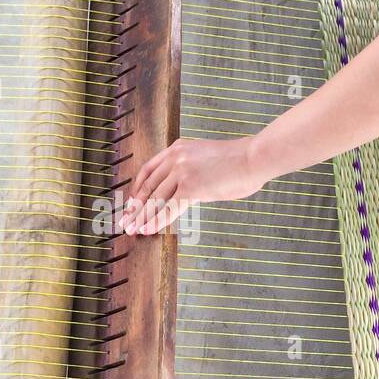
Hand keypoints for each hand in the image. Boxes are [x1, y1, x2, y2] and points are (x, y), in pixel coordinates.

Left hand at [121, 137, 267, 235]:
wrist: (254, 157)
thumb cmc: (238, 162)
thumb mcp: (206, 159)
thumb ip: (191, 170)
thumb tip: (186, 190)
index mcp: (177, 148)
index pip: (148, 170)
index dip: (137, 190)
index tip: (131, 204)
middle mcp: (175, 158)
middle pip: (147, 186)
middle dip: (134, 207)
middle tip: (124, 221)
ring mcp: (182, 172)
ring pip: (155, 200)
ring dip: (141, 217)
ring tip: (131, 230)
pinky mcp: (191, 187)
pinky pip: (169, 209)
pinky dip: (156, 221)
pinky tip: (148, 230)